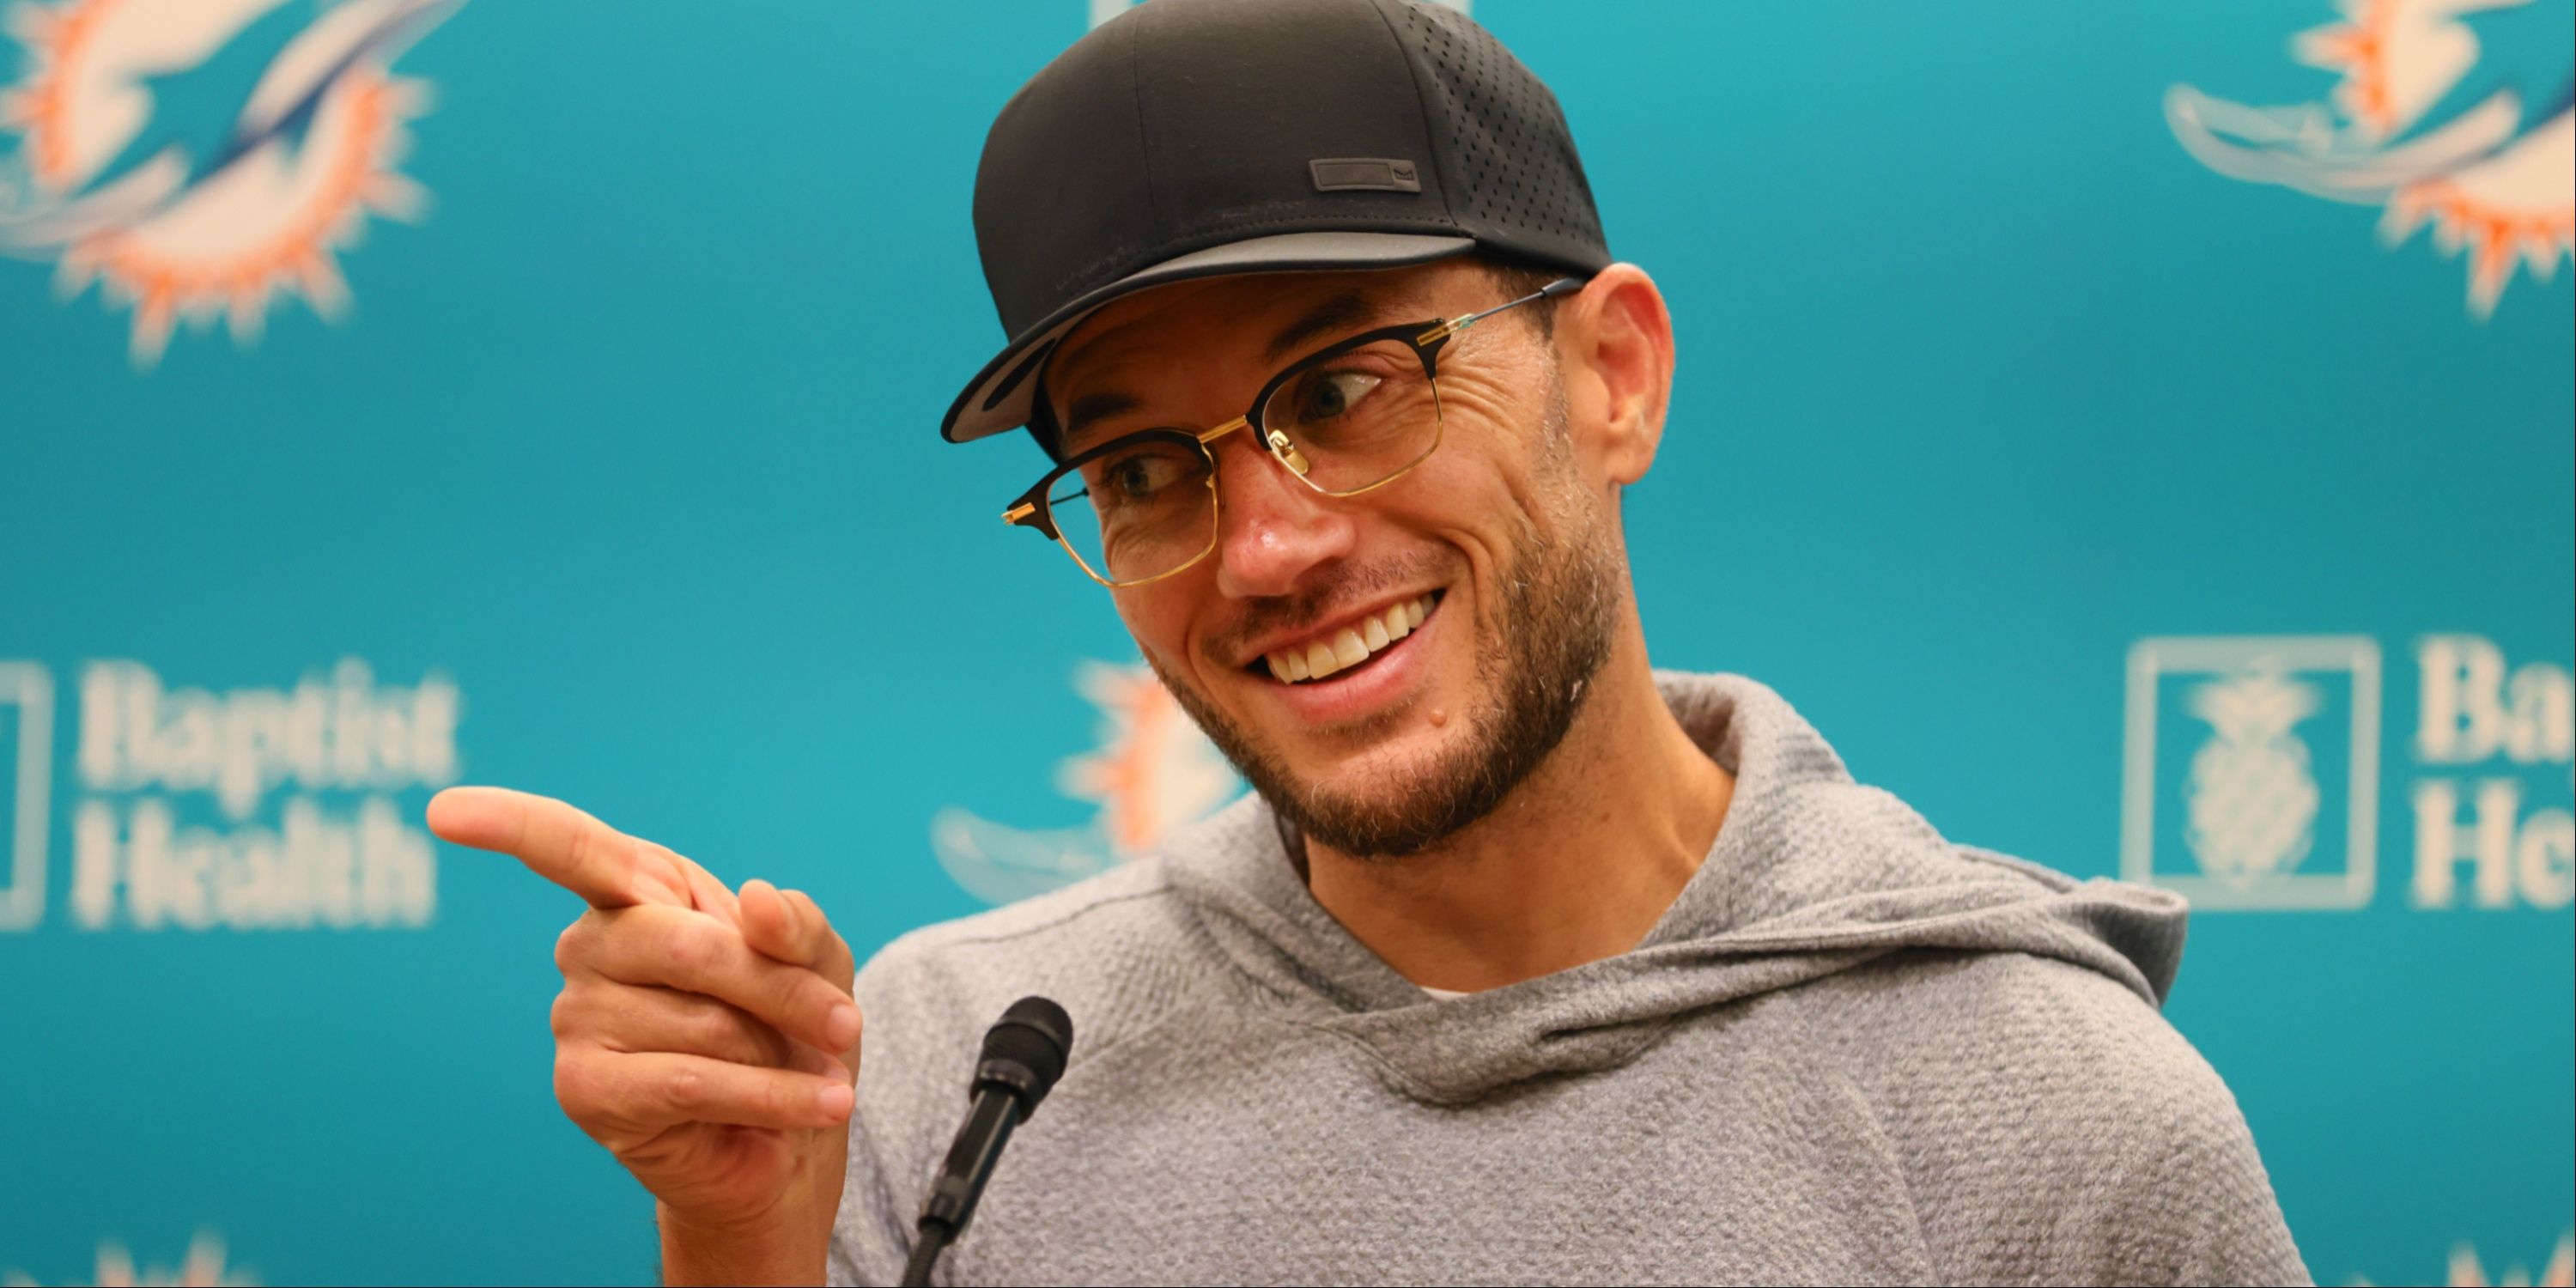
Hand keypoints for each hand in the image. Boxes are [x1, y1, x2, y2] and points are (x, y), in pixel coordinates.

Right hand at [427, 786, 858, 1276]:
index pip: (566, 846)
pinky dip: (774, 1096)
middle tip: (844, 1022)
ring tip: (787, 1070)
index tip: (444, 810)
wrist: (794, 1135)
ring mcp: (577, 1019)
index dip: (508, 824)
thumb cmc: (793, 1029)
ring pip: (705, 1022)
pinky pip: (695, 1082)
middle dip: (785, 989)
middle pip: (690, 945)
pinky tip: (823, 1105)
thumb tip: (754, 904)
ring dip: (778, 1053)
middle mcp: (590, 946)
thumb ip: (795, 925)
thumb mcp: (819, 959)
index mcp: (635, 891)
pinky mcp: (585, 1091)